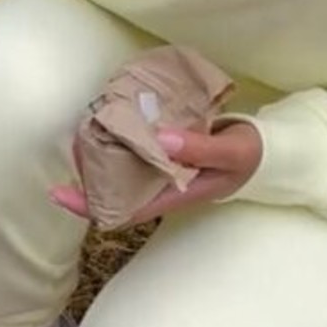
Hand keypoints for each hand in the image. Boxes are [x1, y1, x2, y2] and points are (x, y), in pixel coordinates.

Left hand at [49, 121, 262, 224]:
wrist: (267, 151)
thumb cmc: (249, 157)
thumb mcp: (229, 153)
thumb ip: (197, 148)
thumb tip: (159, 140)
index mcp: (175, 195)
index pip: (124, 210)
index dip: (90, 206)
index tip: (59, 194)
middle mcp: (163, 186)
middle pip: (116, 188)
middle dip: (89, 173)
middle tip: (72, 144)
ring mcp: (164, 169)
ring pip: (124, 167)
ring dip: (103, 151)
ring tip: (85, 127)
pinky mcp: (168, 150)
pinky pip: (138, 147)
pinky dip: (123, 135)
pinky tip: (113, 116)